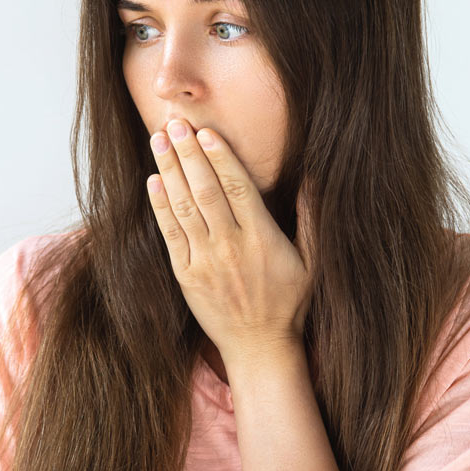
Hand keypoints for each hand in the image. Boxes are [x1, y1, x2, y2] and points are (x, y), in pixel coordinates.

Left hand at [146, 118, 315, 366]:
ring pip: (184, 207)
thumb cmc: (289, 302)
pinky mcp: (185, 276)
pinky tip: (154, 181)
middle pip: (206, 191)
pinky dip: (160, 206)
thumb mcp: (313, 262)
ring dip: (169, 170)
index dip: (221, 157)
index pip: (238, 187)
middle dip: (188, 153)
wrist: (259, 348)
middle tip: (175, 123)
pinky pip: (170, 235)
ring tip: (158, 139)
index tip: (207, 131)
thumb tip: (315, 177)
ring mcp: (204, 262)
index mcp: (262, 239)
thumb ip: (311, 218)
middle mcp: (230, 247)